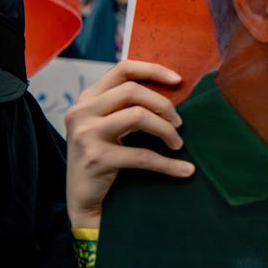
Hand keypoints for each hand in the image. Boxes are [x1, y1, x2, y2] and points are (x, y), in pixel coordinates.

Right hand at [66, 60, 193, 228]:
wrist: (84, 199)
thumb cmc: (105, 157)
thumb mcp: (110, 125)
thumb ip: (127, 106)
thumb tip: (172, 90)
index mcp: (87, 99)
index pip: (122, 69)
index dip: (153, 70)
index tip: (178, 80)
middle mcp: (82, 111)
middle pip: (133, 91)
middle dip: (164, 105)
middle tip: (178, 124)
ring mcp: (86, 134)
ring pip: (139, 116)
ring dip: (166, 130)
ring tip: (177, 144)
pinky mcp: (96, 158)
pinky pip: (142, 155)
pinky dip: (168, 164)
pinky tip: (185, 170)